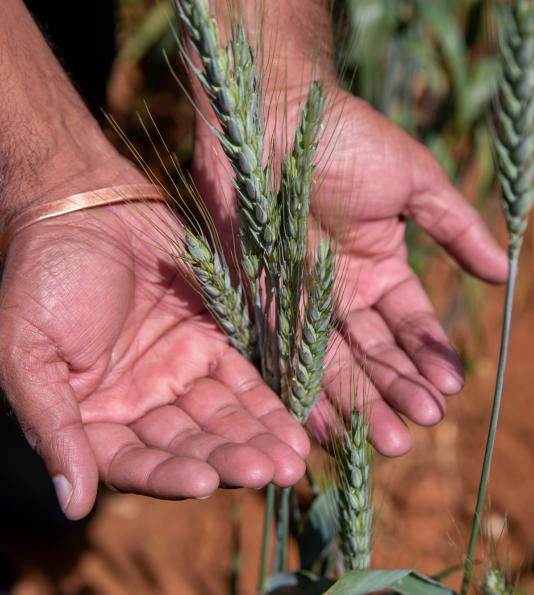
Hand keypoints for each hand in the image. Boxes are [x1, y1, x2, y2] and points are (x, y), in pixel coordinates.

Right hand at [0, 201, 308, 519]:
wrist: (85, 208)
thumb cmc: (42, 277)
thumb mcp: (27, 353)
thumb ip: (52, 425)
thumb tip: (71, 504)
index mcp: (92, 414)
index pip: (133, 463)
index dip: (168, 475)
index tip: (205, 482)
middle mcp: (139, 402)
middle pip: (189, 445)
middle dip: (229, 461)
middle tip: (271, 474)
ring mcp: (177, 371)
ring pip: (221, 418)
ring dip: (257, 441)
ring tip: (291, 463)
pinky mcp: (209, 341)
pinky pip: (241, 379)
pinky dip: (265, 405)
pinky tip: (292, 431)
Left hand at [192, 87, 506, 455]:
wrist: (273, 116)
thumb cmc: (347, 139)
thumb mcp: (414, 181)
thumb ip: (454, 228)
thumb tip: (504, 272)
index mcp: (380, 267)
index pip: (411, 323)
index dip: (430, 354)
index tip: (450, 388)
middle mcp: (342, 293)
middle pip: (373, 353)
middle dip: (396, 390)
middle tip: (415, 432)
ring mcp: (300, 301)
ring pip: (332, 362)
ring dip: (358, 401)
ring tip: (382, 441)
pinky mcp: (258, 301)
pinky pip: (282, 352)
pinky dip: (301, 386)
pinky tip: (322, 421)